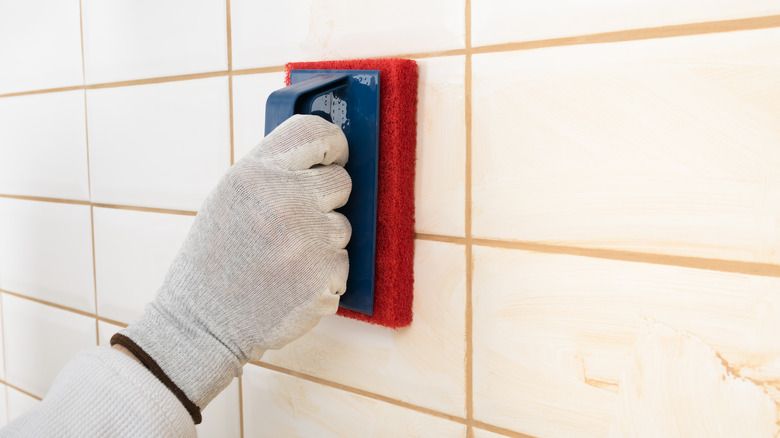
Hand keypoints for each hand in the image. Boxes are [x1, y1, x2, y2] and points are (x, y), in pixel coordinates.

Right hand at [111, 115, 351, 421]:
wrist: (202, 323)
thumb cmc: (217, 258)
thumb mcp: (229, 198)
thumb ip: (274, 173)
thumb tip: (324, 159)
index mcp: (256, 174)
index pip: (316, 132)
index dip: (332, 145)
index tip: (332, 158)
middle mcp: (286, 200)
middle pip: (342, 182)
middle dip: (325, 200)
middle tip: (294, 224)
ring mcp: (310, 240)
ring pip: (342, 227)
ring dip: (322, 242)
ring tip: (282, 260)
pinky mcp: (327, 275)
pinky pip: (343, 262)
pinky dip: (323, 274)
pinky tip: (291, 283)